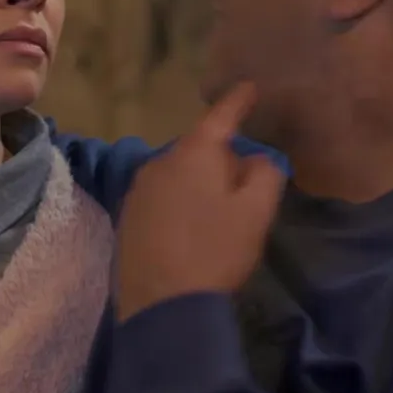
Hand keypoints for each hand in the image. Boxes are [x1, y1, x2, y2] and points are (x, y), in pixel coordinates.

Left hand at [115, 82, 285, 321]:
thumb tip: (255, 159)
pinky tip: (191, 229)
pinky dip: (180, 203)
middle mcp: (159, 161)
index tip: (249, 86)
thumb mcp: (256, 212)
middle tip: (244, 183)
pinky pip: (162, 197)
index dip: (238, 101)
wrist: (162, 305)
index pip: (220, 116)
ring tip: (218, 212)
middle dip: (221, 157)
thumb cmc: (215, 251)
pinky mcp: (128, 218)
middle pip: (198, 148)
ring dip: (199, 183)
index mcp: (193, 153)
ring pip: (178, 173)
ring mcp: (138, 190)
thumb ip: (265, 175)